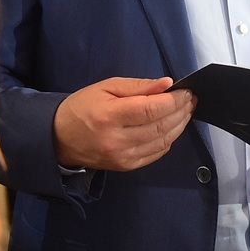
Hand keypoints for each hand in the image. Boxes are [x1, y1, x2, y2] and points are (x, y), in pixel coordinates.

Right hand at [54, 77, 194, 170]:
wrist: (59, 138)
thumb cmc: (82, 107)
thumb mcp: (106, 87)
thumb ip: (137, 86)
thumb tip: (166, 84)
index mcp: (109, 116)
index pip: (151, 109)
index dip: (173, 101)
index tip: (185, 91)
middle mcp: (116, 140)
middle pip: (160, 126)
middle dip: (181, 111)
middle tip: (190, 100)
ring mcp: (122, 156)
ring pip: (162, 141)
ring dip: (179, 126)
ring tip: (186, 111)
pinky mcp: (125, 166)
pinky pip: (156, 153)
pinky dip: (168, 140)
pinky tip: (173, 127)